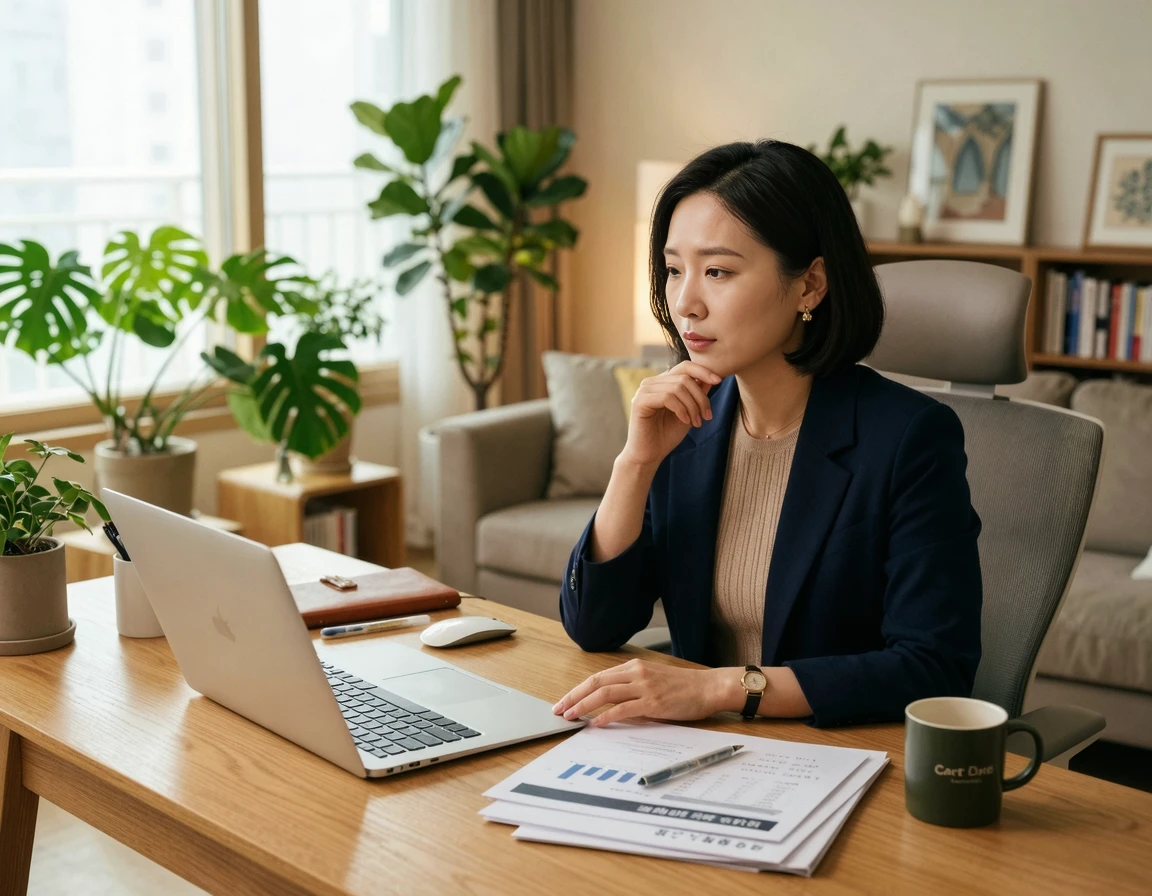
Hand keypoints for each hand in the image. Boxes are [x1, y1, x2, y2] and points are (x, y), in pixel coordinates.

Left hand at [552, 659, 729, 726]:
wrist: (708, 688)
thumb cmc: (684, 687)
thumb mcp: (653, 680)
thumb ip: (631, 688)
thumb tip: (609, 704)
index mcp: (634, 667)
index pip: (598, 677)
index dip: (578, 689)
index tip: (564, 701)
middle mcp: (636, 673)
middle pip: (596, 682)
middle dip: (573, 696)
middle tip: (558, 709)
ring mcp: (644, 687)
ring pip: (605, 694)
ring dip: (584, 705)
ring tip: (570, 716)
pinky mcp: (653, 703)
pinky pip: (623, 709)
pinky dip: (606, 716)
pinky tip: (595, 723)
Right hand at [618, 361, 721, 468]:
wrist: (649, 455)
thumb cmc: (667, 435)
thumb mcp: (689, 412)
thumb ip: (697, 394)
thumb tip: (711, 378)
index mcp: (662, 382)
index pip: (684, 367)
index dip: (703, 371)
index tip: (719, 381)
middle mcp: (651, 382)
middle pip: (684, 378)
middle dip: (700, 397)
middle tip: (707, 416)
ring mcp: (644, 391)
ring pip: (677, 387)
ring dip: (692, 406)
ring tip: (696, 422)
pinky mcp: (639, 401)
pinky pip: (667, 397)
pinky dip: (681, 409)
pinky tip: (685, 421)